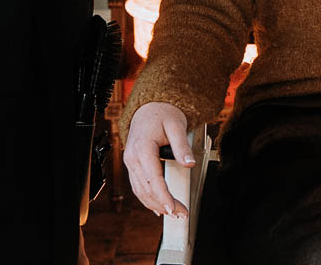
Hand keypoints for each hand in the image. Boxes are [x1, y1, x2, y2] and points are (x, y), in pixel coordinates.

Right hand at [122, 102, 193, 216]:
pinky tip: (157, 207)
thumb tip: (189, 163)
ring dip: (154, 204)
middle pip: (146, 189)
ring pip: (140, 190)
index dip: (163, 196)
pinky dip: (147, 198)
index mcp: (142, 148)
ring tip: (172, 213)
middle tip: (180, 213)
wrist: (149, 107)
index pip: (153, 179)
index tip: (172, 208)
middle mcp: (132, 157)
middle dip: (162, 204)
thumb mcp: (176, 125)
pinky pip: (138, 186)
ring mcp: (130, 161)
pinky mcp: (133, 164)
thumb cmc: (162, 114)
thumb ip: (182, 146)